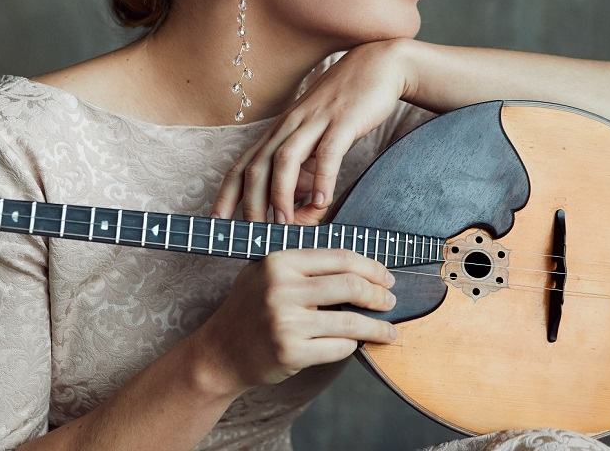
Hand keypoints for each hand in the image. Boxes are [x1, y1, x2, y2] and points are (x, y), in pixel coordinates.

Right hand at [191, 249, 396, 393]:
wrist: (220, 351)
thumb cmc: (250, 308)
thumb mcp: (266, 273)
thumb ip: (304, 265)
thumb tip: (359, 266)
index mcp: (279, 261)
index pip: (339, 257)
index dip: (370, 267)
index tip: (385, 277)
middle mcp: (281, 289)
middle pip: (350, 285)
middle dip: (378, 294)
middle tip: (390, 301)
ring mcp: (286, 322)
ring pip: (350, 322)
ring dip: (376, 327)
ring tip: (388, 330)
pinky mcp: (291, 352)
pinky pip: (338, 348)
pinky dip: (352, 346)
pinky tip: (355, 344)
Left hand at [213, 40, 411, 224]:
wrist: (376, 66)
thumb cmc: (343, 109)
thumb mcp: (317, 142)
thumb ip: (307, 173)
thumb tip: (300, 210)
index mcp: (278, 132)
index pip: (242, 165)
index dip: (226, 194)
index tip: (215, 222)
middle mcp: (288, 126)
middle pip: (257, 166)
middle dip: (250, 204)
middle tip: (253, 235)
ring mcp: (314, 122)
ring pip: (285, 160)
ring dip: (281, 195)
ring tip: (284, 225)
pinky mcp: (342, 121)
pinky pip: (328, 152)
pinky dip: (323, 178)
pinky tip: (323, 201)